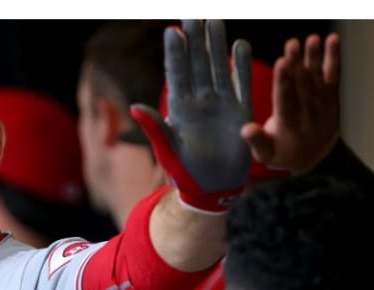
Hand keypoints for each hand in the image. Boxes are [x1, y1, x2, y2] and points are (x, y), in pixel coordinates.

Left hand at [129, 20, 252, 213]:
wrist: (211, 188)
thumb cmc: (184, 172)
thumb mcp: (167, 150)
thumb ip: (154, 128)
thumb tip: (133, 107)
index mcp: (178, 109)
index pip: (176, 75)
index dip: (174, 54)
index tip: (171, 31)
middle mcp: (198, 101)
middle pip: (196, 64)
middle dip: (194, 40)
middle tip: (192, 14)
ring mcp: (219, 103)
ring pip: (217, 68)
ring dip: (216, 45)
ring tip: (214, 21)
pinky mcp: (240, 111)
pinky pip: (240, 83)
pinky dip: (241, 66)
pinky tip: (240, 44)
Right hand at [240, 33, 341, 174]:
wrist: (319, 158)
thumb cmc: (285, 154)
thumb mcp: (266, 156)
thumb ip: (257, 142)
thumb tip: (245, 129)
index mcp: (289, 126)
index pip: (286, 100)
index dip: (283, 81)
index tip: (281, 64)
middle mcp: (308, 112)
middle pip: (302, 84)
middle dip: (297, 63)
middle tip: (291, 45)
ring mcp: (321, 102)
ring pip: (317, 77)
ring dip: (314, 57)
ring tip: (311, 39)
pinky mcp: (331, 95)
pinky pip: (333, 74)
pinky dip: (334, 57)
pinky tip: (332, 40)